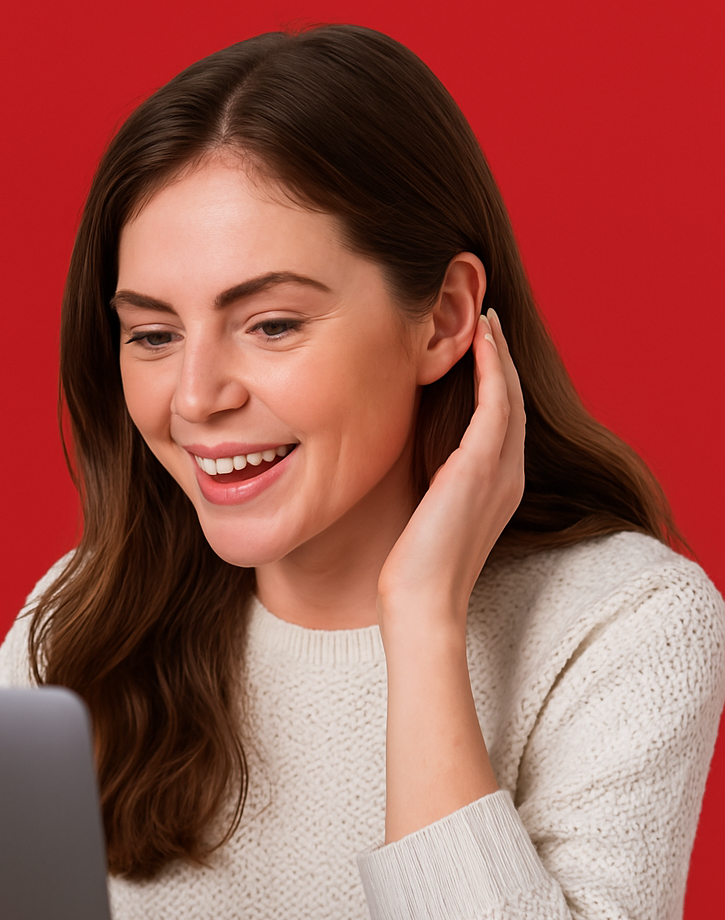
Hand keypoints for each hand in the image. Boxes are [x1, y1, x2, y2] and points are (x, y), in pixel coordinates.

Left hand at [377, 308, 525, 629]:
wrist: (421, 600)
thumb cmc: (414, 566)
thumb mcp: (427, 516)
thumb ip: (432, 486)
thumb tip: (406, 462)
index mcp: (497, 488)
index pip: (502, 422)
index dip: (496, 382)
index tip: (480, 349)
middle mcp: (508, 475)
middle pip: (513, 401)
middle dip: (502, 360)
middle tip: (487, 320)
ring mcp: (501, 470)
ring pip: (510, 395)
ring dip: (499, 354)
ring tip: (485, 319)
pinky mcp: (483, 467)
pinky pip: (497, 403)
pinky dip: (493, 368)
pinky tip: (480, 340)